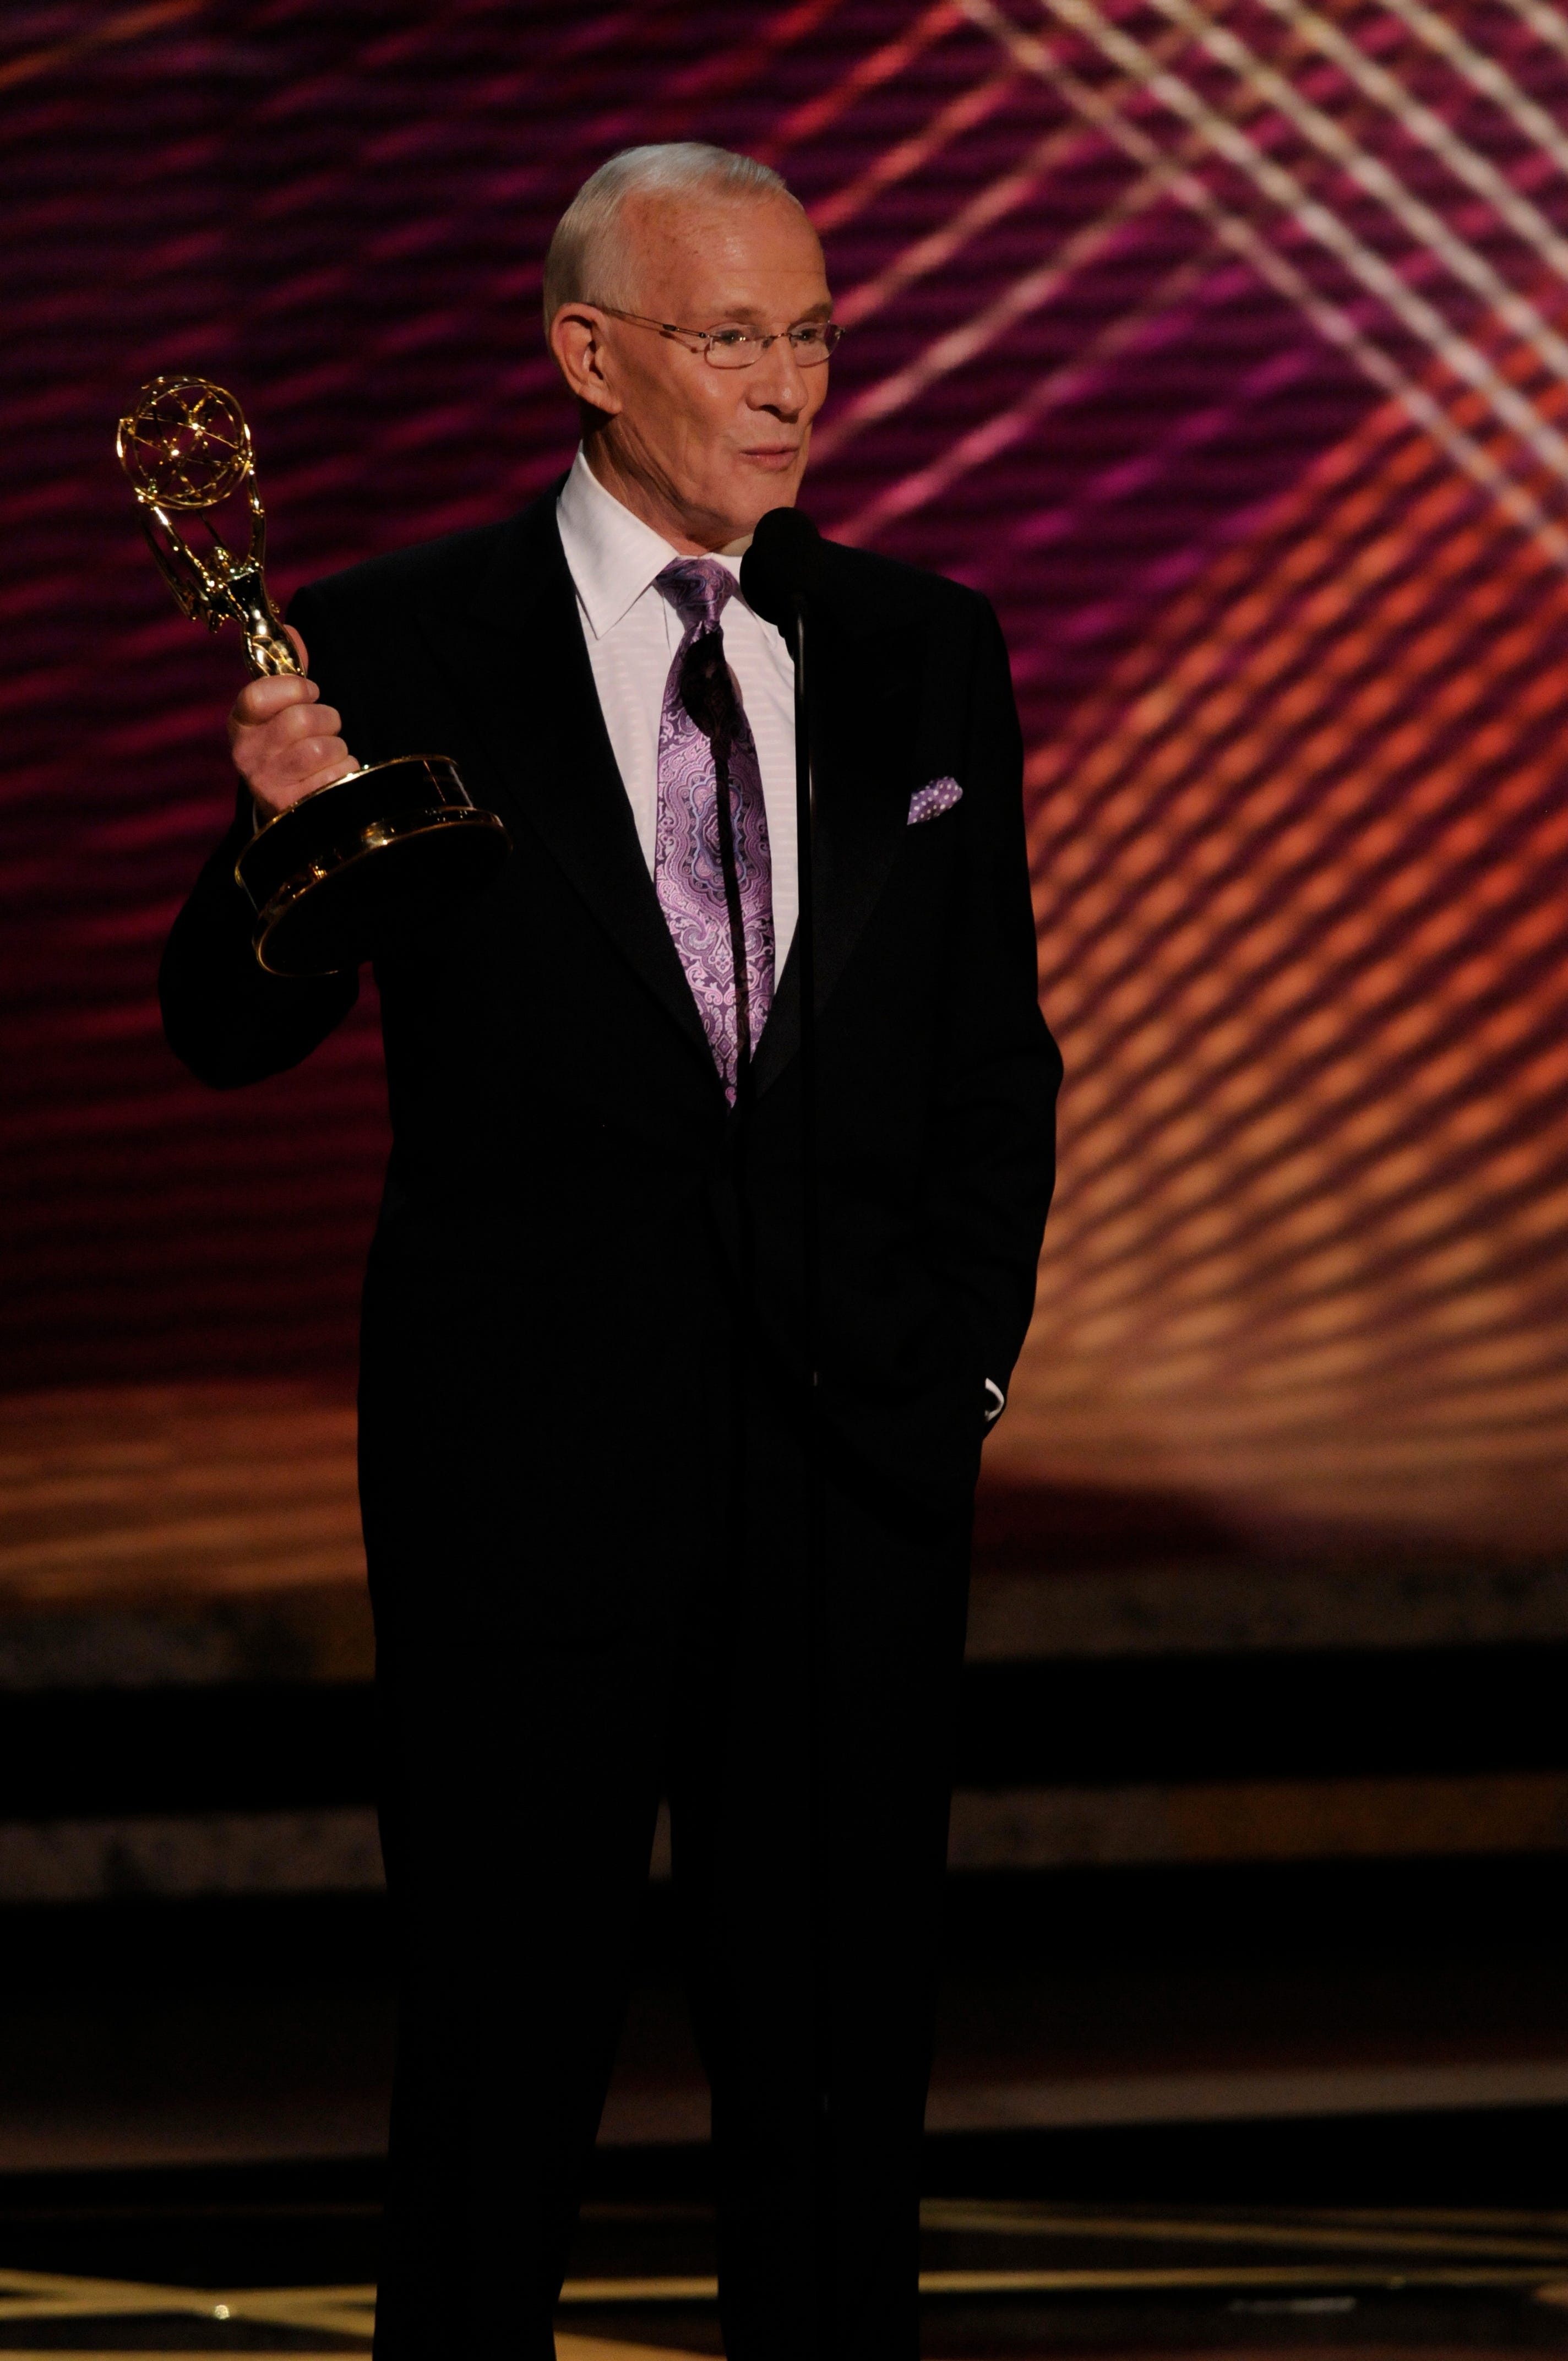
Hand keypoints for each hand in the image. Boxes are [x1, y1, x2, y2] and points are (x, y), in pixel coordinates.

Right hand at [227, 627, 357, 819]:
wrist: (287, 808)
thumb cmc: (289, 749)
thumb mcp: (282, 711)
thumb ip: (288, 672)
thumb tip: (289, 629)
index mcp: (241, 725)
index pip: (260, 695)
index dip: (294, 688)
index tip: (310, 692)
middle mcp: (248, 756)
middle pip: (301, 719)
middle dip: (326, 719)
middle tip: (325, 727)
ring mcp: (269, 785)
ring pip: (322, 748)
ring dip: (338, 747)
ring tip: (328, 754)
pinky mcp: (296, 808)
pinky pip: (338, 776)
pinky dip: (346, 771)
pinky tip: (333, 778)